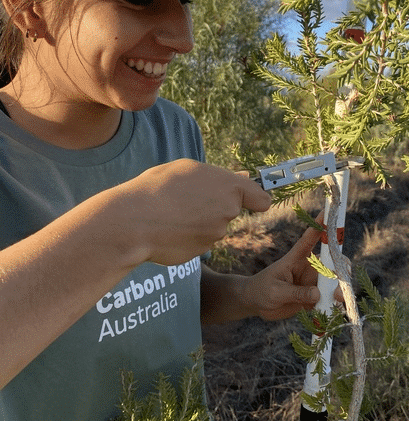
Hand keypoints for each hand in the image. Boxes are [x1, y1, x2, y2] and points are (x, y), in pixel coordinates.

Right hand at [113, 159, 271, 266]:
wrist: (134, 220)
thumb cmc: (158, 187)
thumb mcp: (189, 169)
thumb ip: (221, 176)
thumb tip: (245, 176)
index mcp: (229, 187)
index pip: (261, 199)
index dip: (255, 199)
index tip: (251, 200)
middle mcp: (228, 212)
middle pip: (231, 211)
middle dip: (216, 208)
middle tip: (188, 200)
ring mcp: (215, 234)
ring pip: (213, 227)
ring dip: (199, 222)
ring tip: (173, 213)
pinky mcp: (201, 251)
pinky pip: (199, 241)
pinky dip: (188, 237)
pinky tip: (169, 228)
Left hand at [239, 222, 340, 320]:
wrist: (256, 304)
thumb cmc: (262, 290)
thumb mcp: (276, 291)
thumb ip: (295, 292)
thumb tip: (318, 294)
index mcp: (297, 258)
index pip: (310, 239)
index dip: (319, 225)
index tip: (327, 212)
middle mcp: (309, 268)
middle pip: (332, 263)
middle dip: (341, 270)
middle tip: (340, 283)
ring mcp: (313, 282)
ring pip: (335, 282)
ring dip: (340, 289)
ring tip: (337, 299)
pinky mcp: (315, 297)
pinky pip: (329, 299)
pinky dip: (335, 304)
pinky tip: (335, 311)